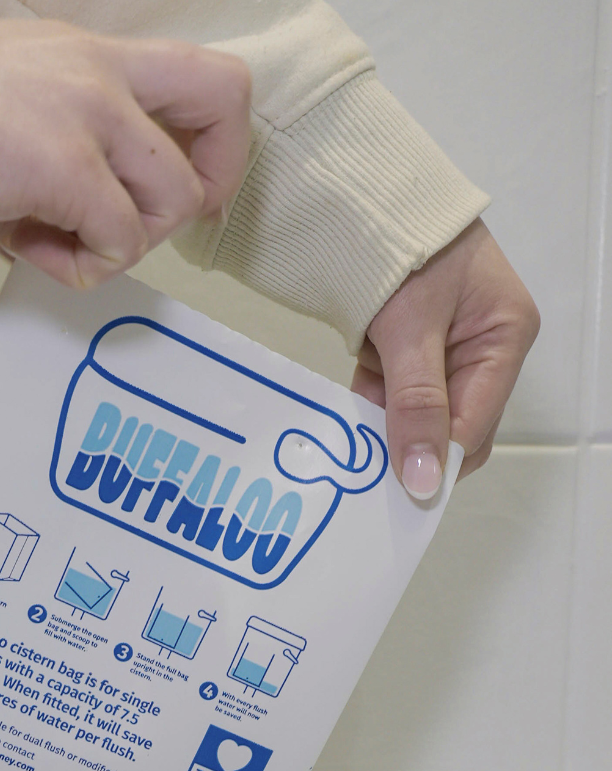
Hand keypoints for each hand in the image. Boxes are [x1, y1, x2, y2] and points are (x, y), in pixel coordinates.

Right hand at [0, 19, 250, 287]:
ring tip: (60, 244)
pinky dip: (86, 268)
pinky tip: (35, 252)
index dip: (210, 140)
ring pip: (175, 199)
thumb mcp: (8, 117)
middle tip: (158, 222)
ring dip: (127, 244)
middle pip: (226, 101)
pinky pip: (121, 243)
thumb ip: (58, 167)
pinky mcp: (67, 167)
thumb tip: (68, 235)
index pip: (197, 74)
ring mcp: (90, 116)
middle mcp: (102, 74)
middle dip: (211, 180)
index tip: (180, 186)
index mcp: (89, 55)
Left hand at [351, 219, 538, 497]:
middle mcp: (483, 346)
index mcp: (504, 337)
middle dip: (409, 445)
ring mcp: (447, 346)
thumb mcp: (410, 329)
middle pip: (450, 425)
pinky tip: (347, 409)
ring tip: (350, 436)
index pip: (476, 427)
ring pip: (416, 413)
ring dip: (383, 424)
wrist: (364, 196)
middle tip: (365, 469)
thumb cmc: (403, 247)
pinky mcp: (413, 344)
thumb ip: (415, 404)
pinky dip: (370, 401)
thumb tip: (423, 477)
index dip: (438, 462)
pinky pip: (393, 392)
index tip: (396, 492)